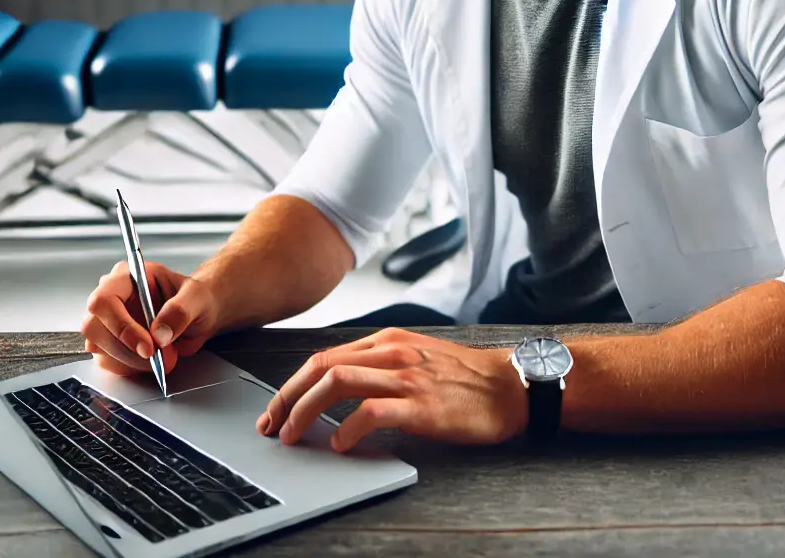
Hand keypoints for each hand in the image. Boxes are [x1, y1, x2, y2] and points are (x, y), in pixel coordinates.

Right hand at [82, 260, 215, 377]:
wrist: (199, 314)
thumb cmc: (195, 298)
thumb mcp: (197, 297)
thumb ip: (180, 310)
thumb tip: (159, 333)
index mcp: (127, 277)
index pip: (104, 300)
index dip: (121, 327)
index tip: (148, 347)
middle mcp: (112, 297)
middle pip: (94, 328)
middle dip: (126, 350)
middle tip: (158, 357)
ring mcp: (107, 321)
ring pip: (98, 348)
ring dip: (130, 361)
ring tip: (162, 357)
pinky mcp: (110, 342)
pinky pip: (107, 361)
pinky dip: (129, 367)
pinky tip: (150, 361)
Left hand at [256, 327, 527, 452]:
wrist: (512, 386)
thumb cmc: (466, 378)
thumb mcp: (417, 357)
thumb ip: (381, 366)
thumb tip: (339, 387)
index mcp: (388, 341)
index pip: (325, 358)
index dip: (293, 384)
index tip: (277, 409)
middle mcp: (392, 353)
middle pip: (322, 367)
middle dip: (287, 397)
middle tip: (272, 424)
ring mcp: (407, 377)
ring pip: (337, 383)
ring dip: (305, 411)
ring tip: (294, 435)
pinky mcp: (421, 405)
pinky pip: (371, 411)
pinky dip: (347, 427)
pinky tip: (340, 443)